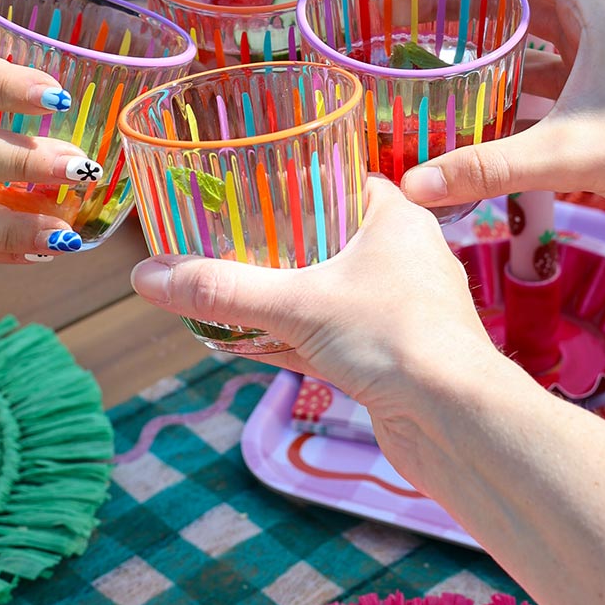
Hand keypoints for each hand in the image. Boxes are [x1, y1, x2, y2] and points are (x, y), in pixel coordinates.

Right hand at [130, 175, 511, 483]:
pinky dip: (297, 340)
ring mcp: (400, 311)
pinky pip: (335, 337)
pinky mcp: (393, 358)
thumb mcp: (296, 304)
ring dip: (286, 297)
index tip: (253, 187)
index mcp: (395, 220)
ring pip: (331, 293)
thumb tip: (147, 277)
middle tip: (229, 240)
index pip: (344, 181)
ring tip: (232, 291)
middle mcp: (404, 258)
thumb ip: (222, 289)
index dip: (299, 181)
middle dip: (282, 245)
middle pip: (332, 238)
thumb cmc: (395, 338)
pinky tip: (253, 346)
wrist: (457, 423)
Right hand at [399, 0, 604, 264]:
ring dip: (478, 51)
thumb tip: (412, 184)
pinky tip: (467, 119)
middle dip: (458, 3)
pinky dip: (501, 98)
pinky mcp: (600, 110)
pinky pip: (538, 91)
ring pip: (526, 46)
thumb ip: (488, 166)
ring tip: (426, 64)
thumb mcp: (570, 153)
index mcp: (598, 12)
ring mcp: (600, 71)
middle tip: (403, 21)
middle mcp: (598, 32)